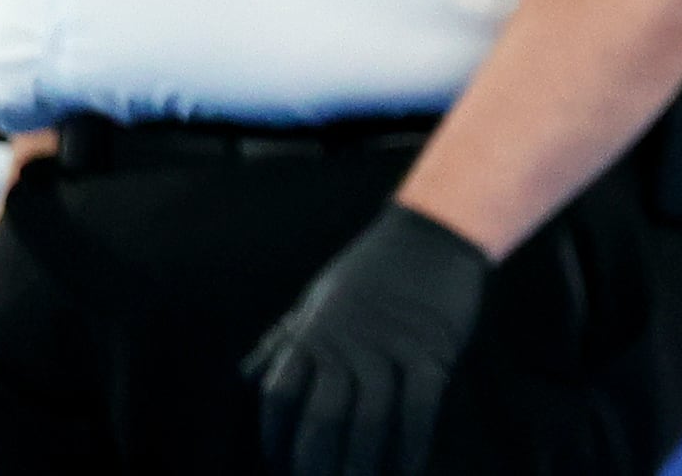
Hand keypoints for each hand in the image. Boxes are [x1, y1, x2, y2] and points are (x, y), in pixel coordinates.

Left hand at [240, 202, 489, 475]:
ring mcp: (393, 346)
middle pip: (324, 416)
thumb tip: (247, 375)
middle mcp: (348, 343)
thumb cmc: (372, 268)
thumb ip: (286, 339)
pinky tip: (406, 467)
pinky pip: (420, 405)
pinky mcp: (433, 348)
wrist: (434, 231)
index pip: (280, 394)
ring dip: (363, 461)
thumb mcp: (318, 297)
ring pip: (371, 417)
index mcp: (314, 332)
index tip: (279, 463)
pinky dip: (412, 442)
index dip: (276, 435)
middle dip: (317, 461)